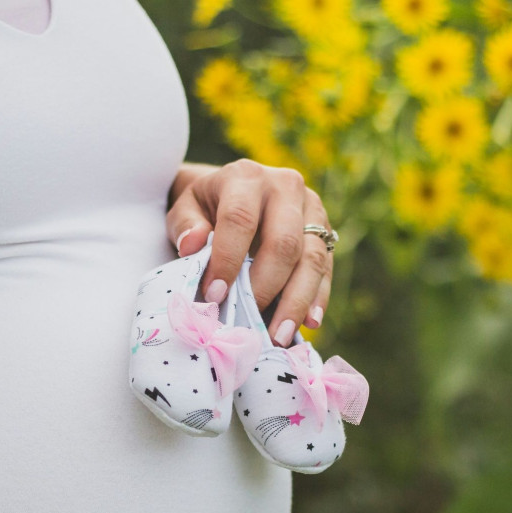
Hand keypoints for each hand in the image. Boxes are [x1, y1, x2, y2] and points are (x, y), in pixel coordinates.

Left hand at [166, 159, 332, 346]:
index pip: (240, 218)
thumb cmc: (205, 207)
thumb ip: (184, 225)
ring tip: (280, 335)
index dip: (228, 260)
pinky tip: (309, 322)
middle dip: (267, 287)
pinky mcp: (325, 230)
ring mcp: (311, 208)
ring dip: (297, 301)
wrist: (234, 192)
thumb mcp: (184, 209)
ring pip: (313, 257)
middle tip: (251, 324)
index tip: (215, 296)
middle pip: (284, 241)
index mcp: (245, 177)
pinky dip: (318, 297)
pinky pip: (327, 267)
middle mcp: (285, 186)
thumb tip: (193, 244)